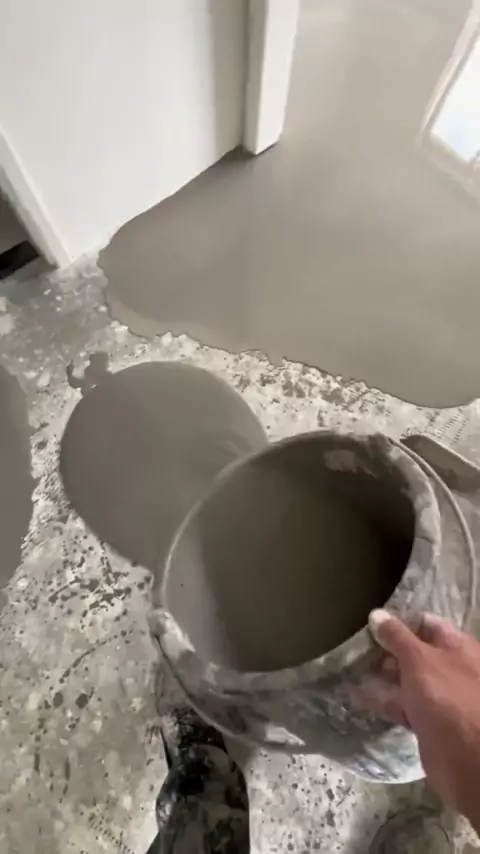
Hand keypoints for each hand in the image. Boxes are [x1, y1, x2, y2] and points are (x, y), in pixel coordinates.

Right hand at [362, 609, 479, 832]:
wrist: (468, 761)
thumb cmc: (447, 698)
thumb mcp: (420, 660)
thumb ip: (397, 637)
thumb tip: (376, 615)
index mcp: (458, 648)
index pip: (427, 625)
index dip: (401, 623)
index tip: (372, 624)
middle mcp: (451, 669)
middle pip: (416, 653)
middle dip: (388, 651)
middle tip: (357, 650)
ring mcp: (441, 698)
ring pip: (408, 681)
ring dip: (382, 677)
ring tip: (350, 671)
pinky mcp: (429, 723)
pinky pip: (404, 706)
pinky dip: (384, 701)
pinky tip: (358, 697)